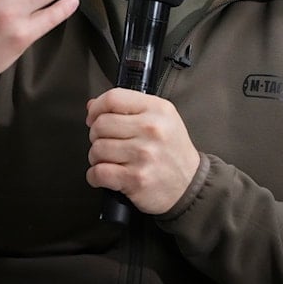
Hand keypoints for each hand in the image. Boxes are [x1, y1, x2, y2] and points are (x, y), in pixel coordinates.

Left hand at [85, 88, 200, 214]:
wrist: (190, 185)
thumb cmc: (173, 151)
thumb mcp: (161, 118)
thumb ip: (129, 107)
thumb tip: (92, 105)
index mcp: (157, 109)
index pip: (113, 98)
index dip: (96, 108)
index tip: (93, 117)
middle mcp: (151, 129)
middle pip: (101, 124)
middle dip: (97, 135)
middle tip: (107, 142)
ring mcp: (143, 155)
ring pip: (97, 149)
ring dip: (97, 157)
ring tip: (111, 159)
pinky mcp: (135, 179)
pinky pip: (98, 173)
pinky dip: (95, 176)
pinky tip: (106, 175)